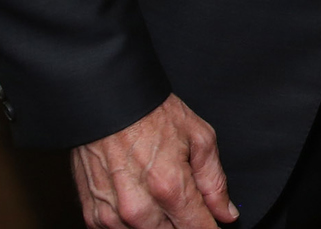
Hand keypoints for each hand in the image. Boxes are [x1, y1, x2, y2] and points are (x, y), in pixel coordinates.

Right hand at [70, 94, 236, 228]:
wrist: (106, 103)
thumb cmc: (150, 114)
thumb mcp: (199, 137)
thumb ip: (215, 182)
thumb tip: (226, 213)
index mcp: (169, 187)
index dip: (210, 227)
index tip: (212, 223)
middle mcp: (139, 208)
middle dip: (183, 221)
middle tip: (182, 196)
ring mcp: (113, 216)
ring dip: (158, 222)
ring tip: (156, 191)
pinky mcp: (94, 217)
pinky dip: (132, 222)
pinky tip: (137, 197)